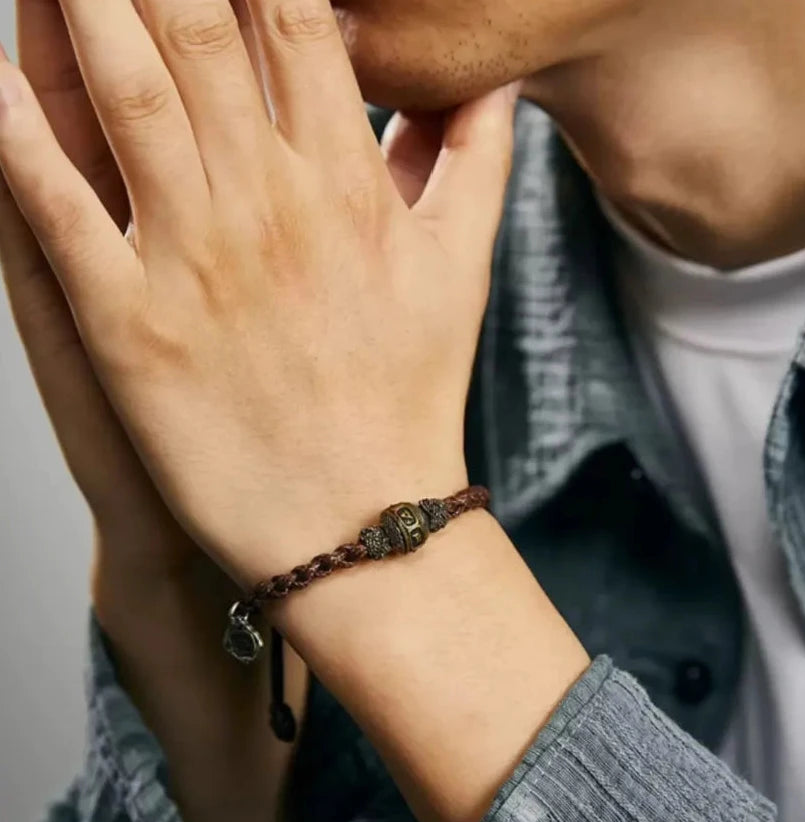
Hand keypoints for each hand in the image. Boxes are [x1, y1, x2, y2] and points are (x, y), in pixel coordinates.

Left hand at [0, 0, 517, 590]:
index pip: (293, 15)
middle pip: (195, 27)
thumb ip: (475, 167)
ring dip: (76, 5)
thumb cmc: (411, 401)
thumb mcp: (461, 274)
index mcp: (345, 184)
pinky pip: (58, 209)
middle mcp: (268, 204)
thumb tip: (493, 86)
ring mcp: (195, 263)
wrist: (362, 524)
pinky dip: (11, 134)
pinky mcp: (134, 329)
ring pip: (123, 95)